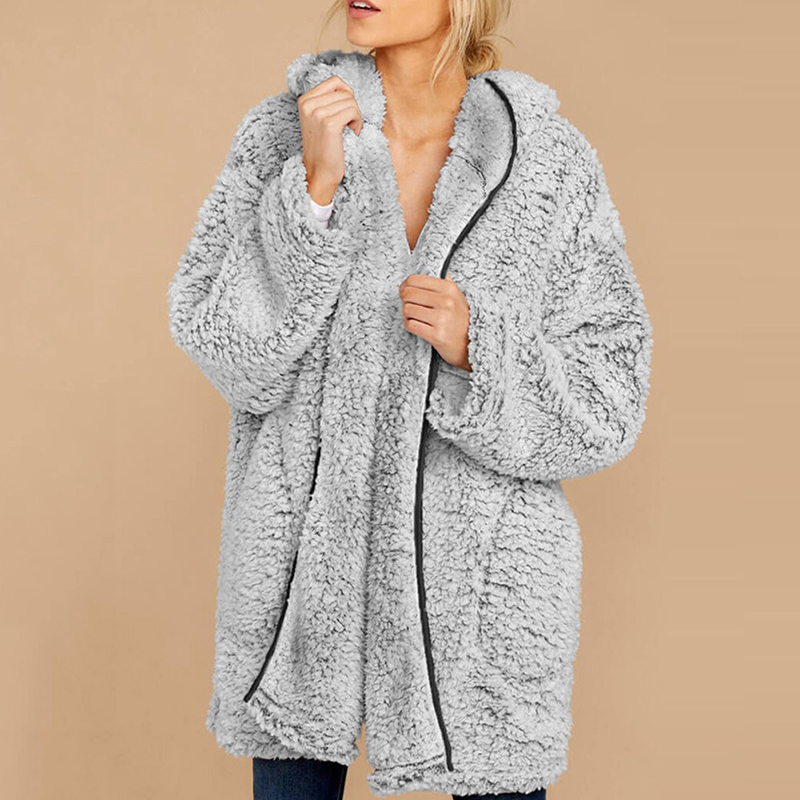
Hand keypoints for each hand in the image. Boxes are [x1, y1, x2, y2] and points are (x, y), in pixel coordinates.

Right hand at [298, 76, 363, 205]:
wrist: (318, 173)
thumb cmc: (323, 148)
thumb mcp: (318, 119)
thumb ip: (327, 101)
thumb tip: (346, 88)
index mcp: (305, 100)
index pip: (335, 81)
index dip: (346, 95)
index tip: (345, 112)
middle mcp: (308, 104)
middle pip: (345, 91)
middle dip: (352, 108)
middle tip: (349, 125)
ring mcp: (317, 113)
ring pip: (351, 101)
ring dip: (356, 116)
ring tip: (350, 130)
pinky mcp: (329, 124)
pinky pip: (353, 111)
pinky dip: (358, 122)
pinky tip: (353, 132)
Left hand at [399, 272, 471, 370]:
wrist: (469, 345)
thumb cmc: (461, 321)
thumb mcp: (458, 298)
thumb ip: (447, 284)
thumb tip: (442, 272)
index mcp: (449, 289)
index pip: (414, 280)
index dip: (405, 286)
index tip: (405, 291)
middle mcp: (446, 302)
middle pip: (408, 294)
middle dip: (405, 301)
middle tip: (410, 306)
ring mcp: (441, 319)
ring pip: (407, 310)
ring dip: (407, 315)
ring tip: (415, 317)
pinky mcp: (436, 335)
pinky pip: (411, 325)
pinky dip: (410, 325)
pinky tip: (417, 326)